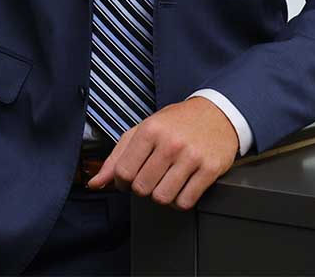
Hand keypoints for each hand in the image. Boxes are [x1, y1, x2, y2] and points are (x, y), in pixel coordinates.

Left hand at [87, 97, 238, 210]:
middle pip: (142, 189)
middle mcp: (170, 143)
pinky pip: (185, 202)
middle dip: (144, 187)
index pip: (123, 172)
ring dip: (163, 194)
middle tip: (153, 175)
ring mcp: (191, 156)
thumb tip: (96, 183)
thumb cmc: (179, 122)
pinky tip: (183, 185)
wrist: (218, 112)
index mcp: (151, 130)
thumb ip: (117, 156)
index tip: (131, 176)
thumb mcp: (145, 128)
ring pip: (162, 198)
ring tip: (168, 180)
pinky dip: (181, 200)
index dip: (123, 181)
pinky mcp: (209, 169)